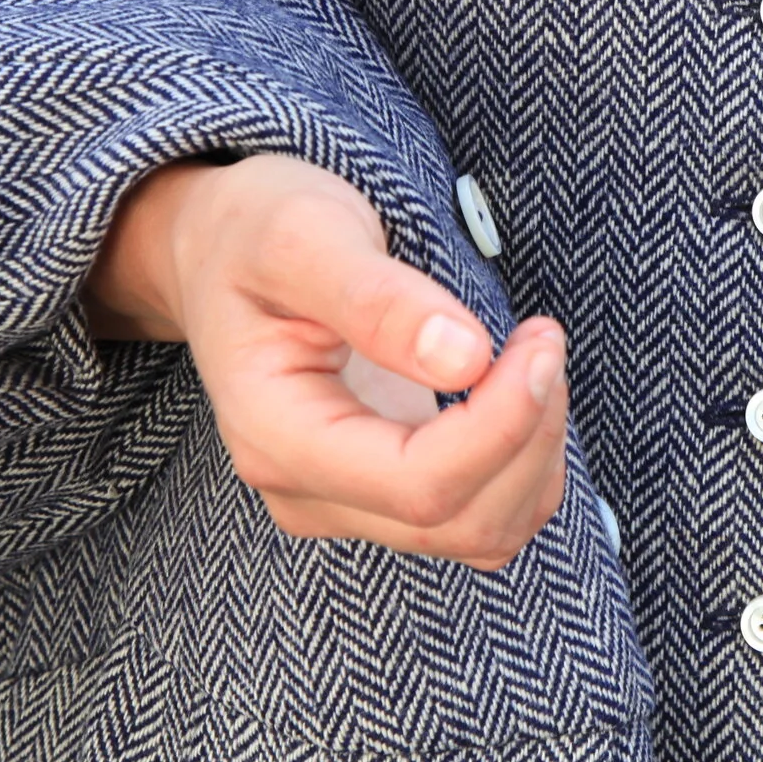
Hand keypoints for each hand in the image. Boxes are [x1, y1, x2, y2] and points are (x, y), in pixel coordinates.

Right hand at [84, 154, 567, 570]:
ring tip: (534, 358)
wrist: (219, 250)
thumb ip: (378, 299)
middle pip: (459, 522)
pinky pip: (479, 513)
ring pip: (480, 530)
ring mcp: (344, 499)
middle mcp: (305, 490)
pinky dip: (523, 461)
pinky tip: (518, 389)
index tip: (541, 338)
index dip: (502, 425)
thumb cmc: (255, 231)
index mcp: (276, 435)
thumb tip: (466, 358)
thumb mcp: (304, 236)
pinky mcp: (381, 491)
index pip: (418, 485)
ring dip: (535, 454)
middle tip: (543, 337)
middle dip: (529, 435)